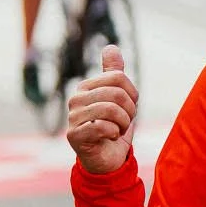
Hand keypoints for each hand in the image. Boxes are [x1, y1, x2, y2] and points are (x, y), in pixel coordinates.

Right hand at [67, 45, 137, 172]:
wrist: (106, 159)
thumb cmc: (113, 127)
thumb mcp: (119, 99)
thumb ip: (114, 74)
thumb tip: (111, 47)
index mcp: (87, 86)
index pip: (119, 78)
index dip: (132, 95)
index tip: (128, 109)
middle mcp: (76, 98)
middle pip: (117, 93)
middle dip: (129, 112)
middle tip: (124, 123)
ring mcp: (73, 117)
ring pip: (111, 110)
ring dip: (122, 124)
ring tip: (117, 130)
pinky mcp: (74, 135)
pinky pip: (103, 127)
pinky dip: (114, 134)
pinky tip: (109, 138)